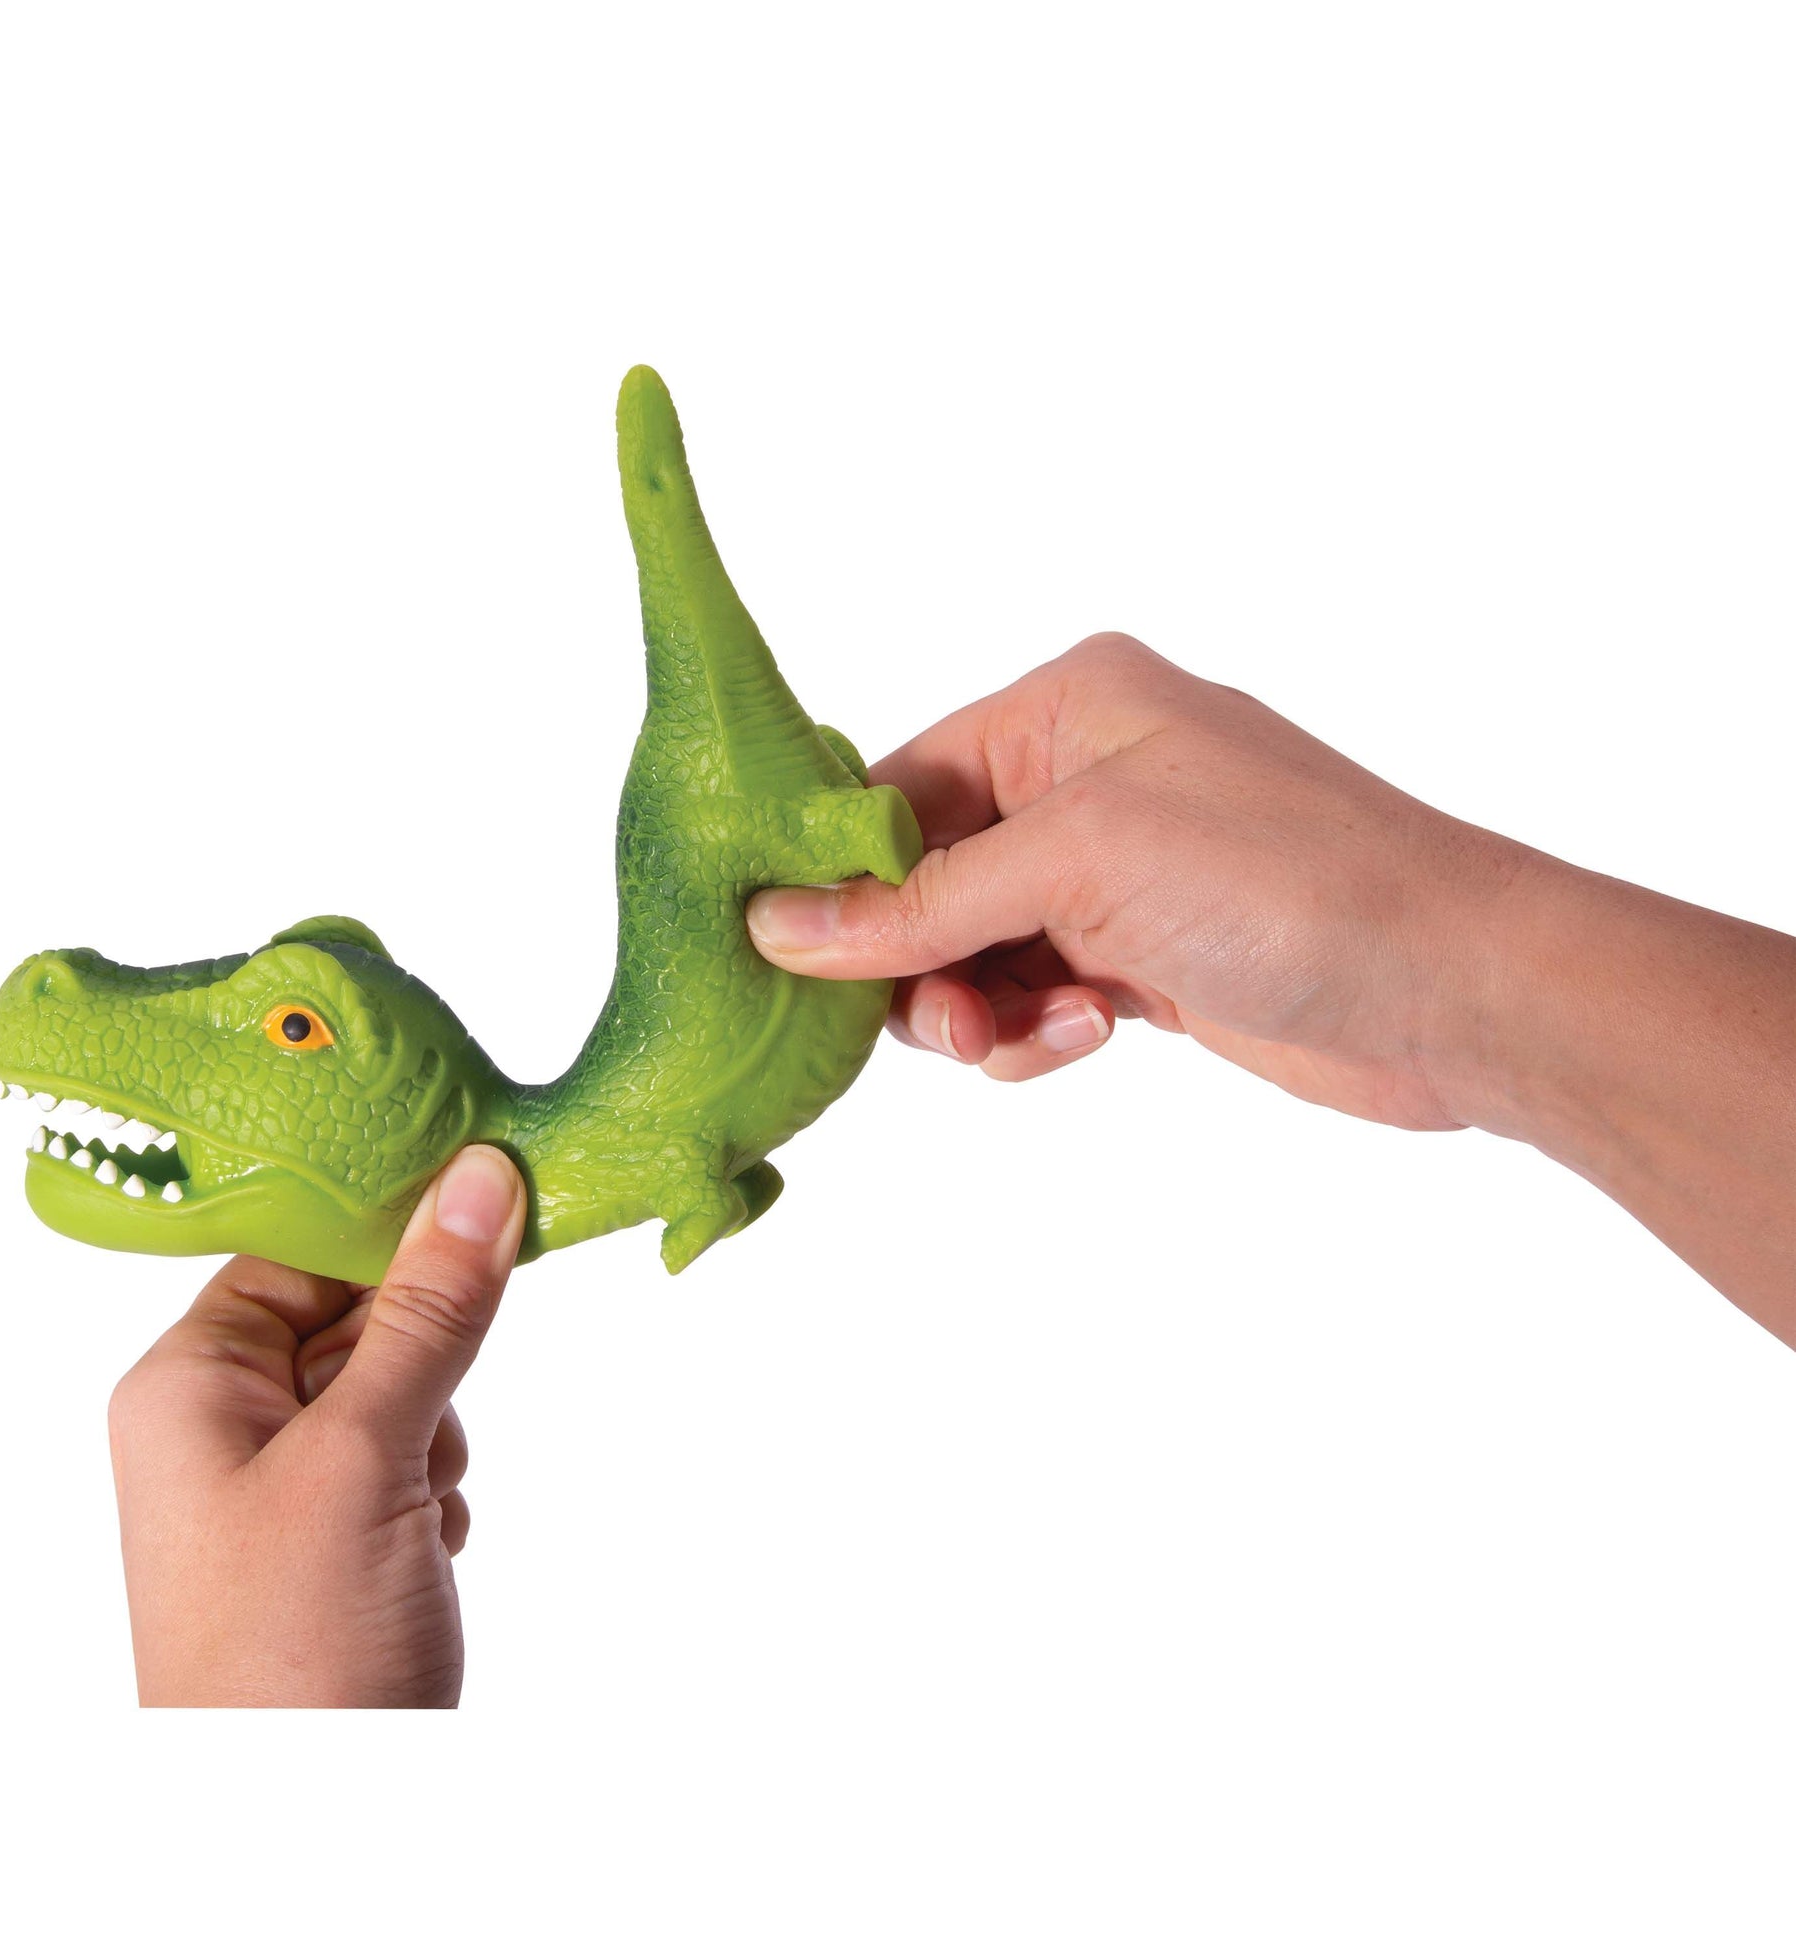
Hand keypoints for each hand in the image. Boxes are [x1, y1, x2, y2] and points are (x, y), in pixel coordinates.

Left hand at [107, 1144, 526, 1706]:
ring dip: (438, 1431)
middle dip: (422, 1359)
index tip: (485, 1200)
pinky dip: (438, 1486)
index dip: (387, 1227)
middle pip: (356, 1314)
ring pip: (398, 1385)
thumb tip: (482, 1175)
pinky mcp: (335, 1537)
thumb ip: (429, 1312)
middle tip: (427, 1430)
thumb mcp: (366, 1458)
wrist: (313, 1836)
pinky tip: (431, 1543)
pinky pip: (409, 1455)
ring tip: (421, 1508)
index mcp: (189, 1385)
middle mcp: (222, 1424)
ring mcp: (280, 1486)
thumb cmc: (297, 1646)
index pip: (296, 1250)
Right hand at [749, 633, 1795, 1330]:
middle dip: (917, 961)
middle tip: (945, 1025)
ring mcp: (1118, 872)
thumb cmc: (1288, 877)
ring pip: (974, 951)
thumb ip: (923, 901)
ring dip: (980, 1008)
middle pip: (925, 880)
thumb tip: (778, 924)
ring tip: (1034, 1037)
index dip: (839, 874)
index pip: (897, 784)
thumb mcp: (1080, 861)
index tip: (790, 956)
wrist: (1452, 986)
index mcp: (1066, 707)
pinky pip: (1035, 996)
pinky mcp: (1146, 954)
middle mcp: (1085, 778)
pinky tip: (1093, 1036)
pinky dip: (1039, 1032)